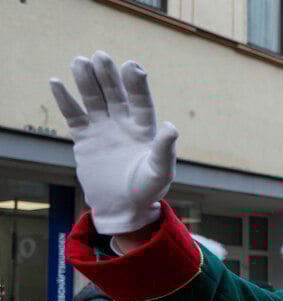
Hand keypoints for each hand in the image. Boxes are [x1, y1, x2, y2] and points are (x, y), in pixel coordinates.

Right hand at [49, 51, 177, 234]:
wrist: (123, 208)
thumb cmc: (147, 191)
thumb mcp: (160, 172)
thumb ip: (165, 150)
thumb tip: (171, 127)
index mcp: (145, 129)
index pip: (141, 102)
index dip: (137, 85)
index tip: (132, 66)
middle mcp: (124, 124)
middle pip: (116, 94)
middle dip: (109, 76)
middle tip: (101, 56)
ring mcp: (104, 129)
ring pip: (94, 100)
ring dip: (86, 81)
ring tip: (80, 61)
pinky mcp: (85, 138)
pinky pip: (74, 115)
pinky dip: (65, 100)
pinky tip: (56, 83)